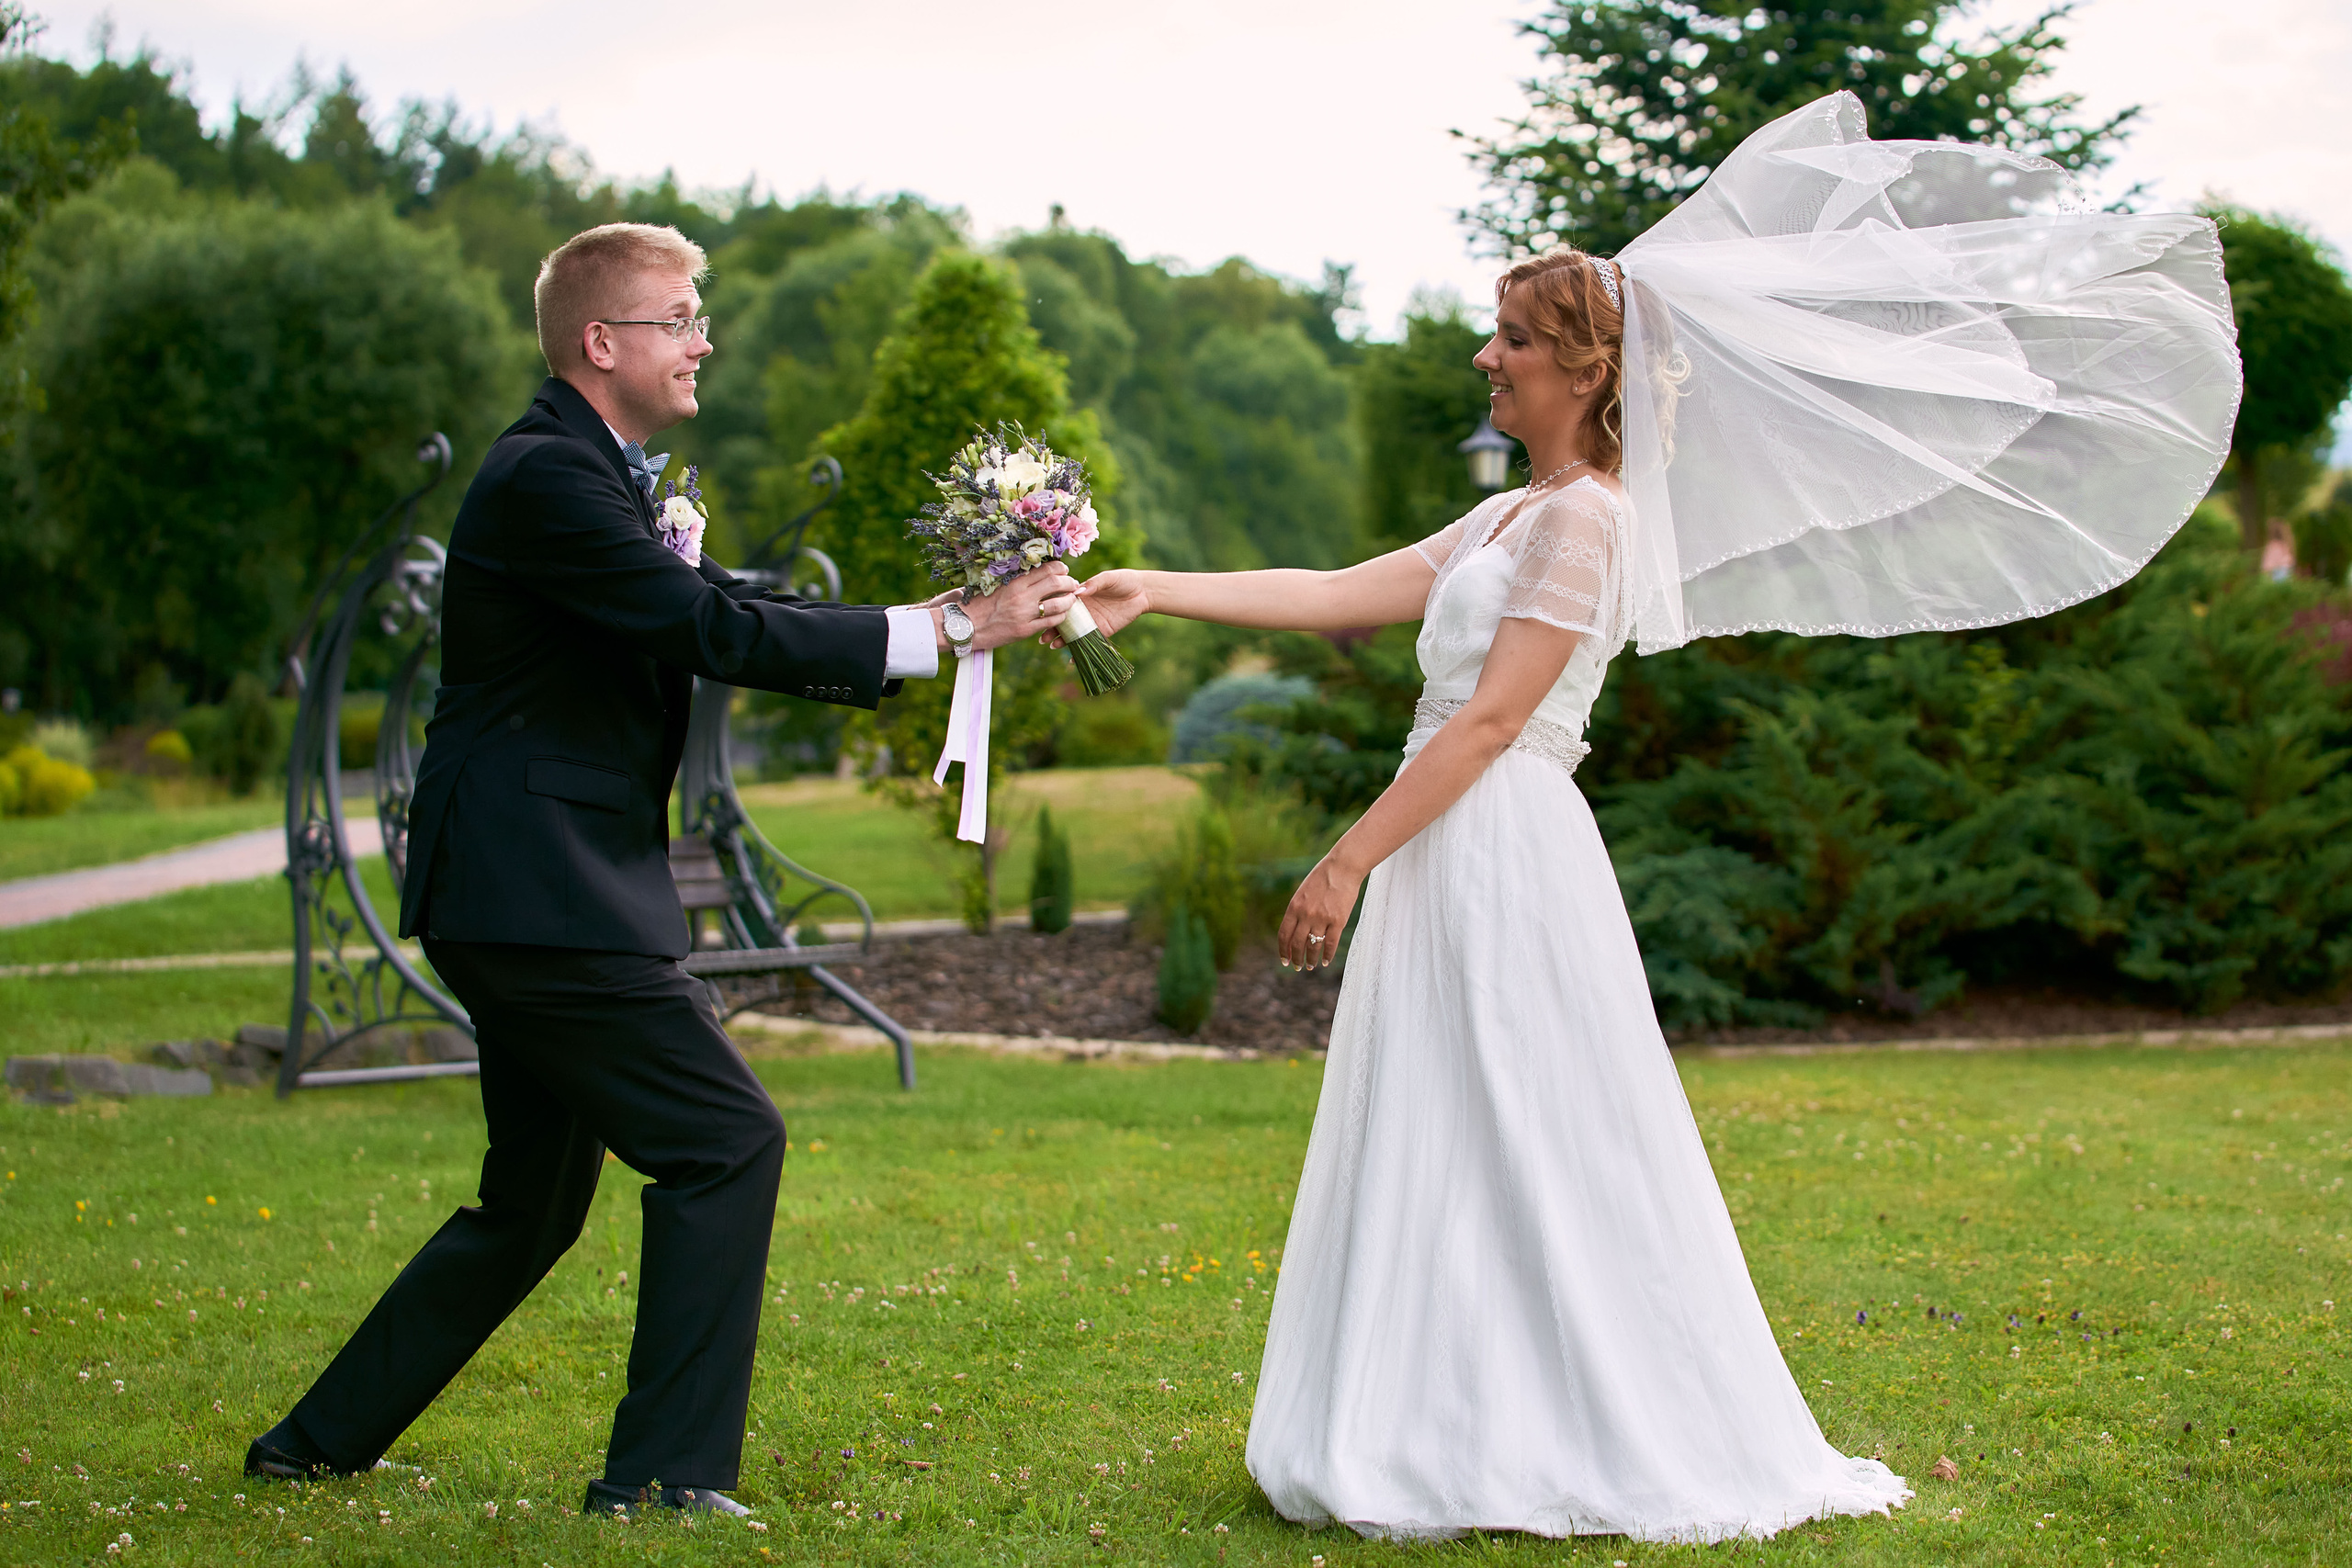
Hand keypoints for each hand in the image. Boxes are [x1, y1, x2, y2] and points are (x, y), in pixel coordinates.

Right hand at [966, 562, 1076, 651]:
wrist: (965, 626)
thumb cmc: (977, 603)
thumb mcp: (995, 585)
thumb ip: (1014, 578)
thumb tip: (1033, 570)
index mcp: (1014, 582)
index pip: (1047, 569)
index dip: (1061, 568)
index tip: (1063, 571)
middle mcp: (1022, 596)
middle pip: (1057, 583)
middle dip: (1070, 582)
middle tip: (1072, 584)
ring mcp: (1024, 614)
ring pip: (1059, 604)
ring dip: (1070, 600)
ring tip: (1071, 599)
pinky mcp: (1025, 630)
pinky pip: (1051, 622)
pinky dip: (1061, 616)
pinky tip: (1061, 614)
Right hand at [1045, 570, 1147, 647]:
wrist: (1143, 592)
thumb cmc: (1124, 580)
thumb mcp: (1108, 578)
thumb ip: (1094, 583)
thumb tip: (1078, 590)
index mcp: (1081, 596)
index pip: (1062, 604)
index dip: (1051, 610)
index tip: (1041, 615)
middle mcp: (1084, 610)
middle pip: (1064, 622)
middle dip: (1052, 629)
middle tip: (1042, 637)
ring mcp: (1092, 622)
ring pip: (1074, 634)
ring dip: (1063, 641)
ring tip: (1053, 646)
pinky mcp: (1103, 632)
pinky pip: (1089, 643)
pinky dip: (1081, 652)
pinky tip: (1072, 659)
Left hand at [1278, 852, 1363, 971]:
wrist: (1342, 868)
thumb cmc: (1322, 878)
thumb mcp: (1303, 892)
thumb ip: (1297, 910)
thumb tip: (1295, 931)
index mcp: (1294, 906)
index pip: (1284, 934)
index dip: (1283, 950)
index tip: (1284, 960)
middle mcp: (1306, 914)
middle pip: (1297, 944)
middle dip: (1296, 958)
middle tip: (1297, 966)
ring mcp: (1322, 918)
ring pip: (1313, 947)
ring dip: (1311, 960)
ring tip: (1311, 966)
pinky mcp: (1338, 921)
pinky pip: (1330, 944)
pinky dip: (1327, 955)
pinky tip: (1325, 961)